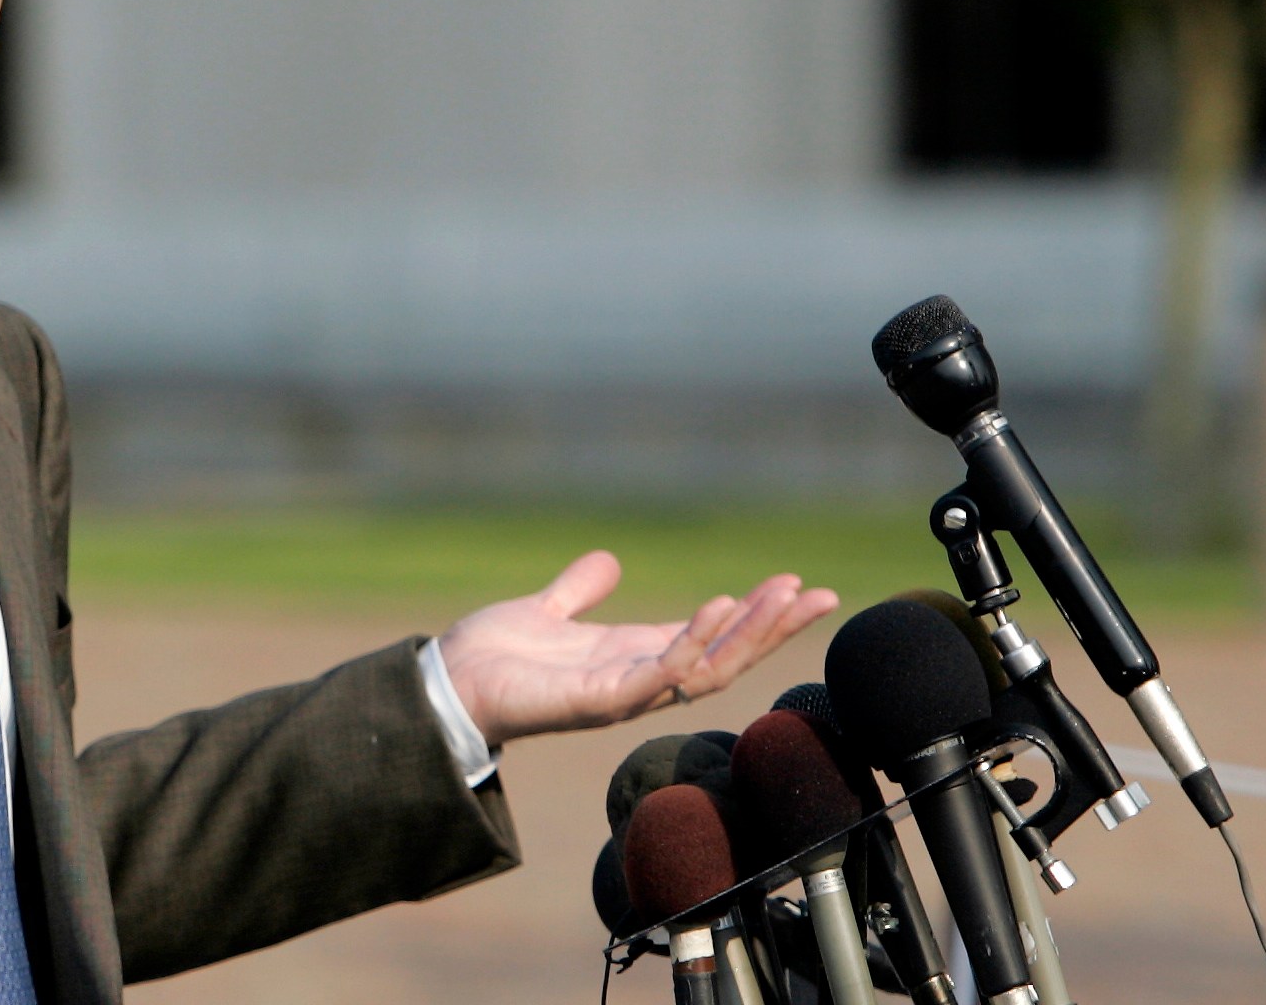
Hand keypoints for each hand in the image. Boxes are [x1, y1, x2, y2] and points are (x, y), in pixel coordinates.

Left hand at [436, 550, 836, 745]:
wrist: (446, 683)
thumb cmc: (493, 657)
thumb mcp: (548, 611)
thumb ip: (579, 590)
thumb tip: (608, 563)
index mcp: (632, 655)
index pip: (710, 638)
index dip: (754, 616)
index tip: (795, 585)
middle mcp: (638, 679)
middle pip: (725, 656)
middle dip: (773, 627)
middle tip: (820, 595)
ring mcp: (622, 694)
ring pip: (705, 669)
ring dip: (747, 633)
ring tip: (784, 596)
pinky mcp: (596, 702)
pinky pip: (655, 677)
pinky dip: (687, 646)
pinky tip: (714, 611)